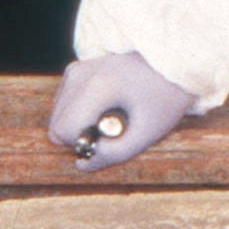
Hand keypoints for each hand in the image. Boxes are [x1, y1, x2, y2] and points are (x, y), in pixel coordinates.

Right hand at [47, 52, 194, 170]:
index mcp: (96, 87)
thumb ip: (113, 155)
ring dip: (81, 127)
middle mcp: (78, 74)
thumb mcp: (146, 134)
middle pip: (56, 126)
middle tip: (112, 130)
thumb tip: (80, 165)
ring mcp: (75, 70)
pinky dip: (80, 116)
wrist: (173, 64)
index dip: (84, 146)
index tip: (111, 138)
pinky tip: (105, 109)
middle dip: (80, 138)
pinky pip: (63, 106)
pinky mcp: (75, 71)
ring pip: (57, 117)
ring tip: (111, 118)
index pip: (63, 131)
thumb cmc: (164, 98)